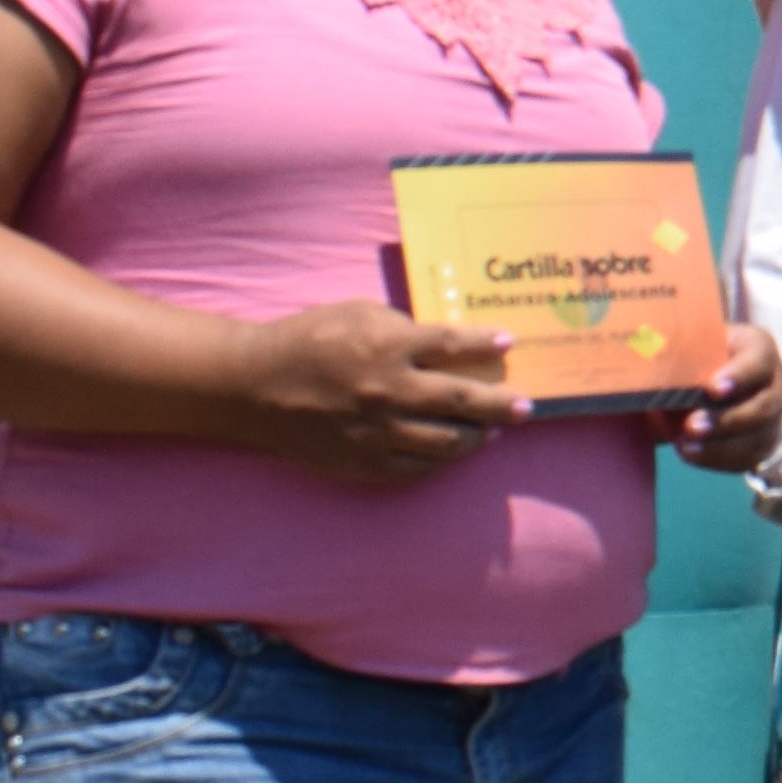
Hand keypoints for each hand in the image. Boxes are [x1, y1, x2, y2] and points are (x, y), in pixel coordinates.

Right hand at [221, 307, 518, 486]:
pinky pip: (416, 469)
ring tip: (494, 432)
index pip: (453, 345)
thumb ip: (403, 327)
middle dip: (502, 405)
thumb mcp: (357, 313)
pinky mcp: (363, 462)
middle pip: (463, 400)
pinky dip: (440, 462)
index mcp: (388, 347)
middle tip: (526, 407)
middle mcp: (389, 391)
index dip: (485, 343)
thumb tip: (446, 344)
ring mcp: (378, 431)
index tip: (509, 342)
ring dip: (478, 438)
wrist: (254, 386)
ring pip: (447, 442)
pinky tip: (451, 453)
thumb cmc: (308, 340)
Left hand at [662, 324, 781, 476]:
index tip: (712, 389)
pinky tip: (690, 453)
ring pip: (758, 438)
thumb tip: (654, 361)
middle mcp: (772, 383)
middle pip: (764, 407)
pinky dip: (717, 459)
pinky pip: (746, 459)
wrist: (687, 381)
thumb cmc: (689, 354)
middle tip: (691, 426)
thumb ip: (676, 352)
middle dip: (727, 420)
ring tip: (684, 446)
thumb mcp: (683, 345)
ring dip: (721, 447)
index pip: (758, 362)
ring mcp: (770, 417)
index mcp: (758, 348)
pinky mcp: (758, 443)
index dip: (739, 377)